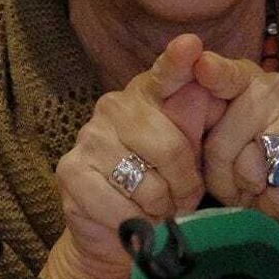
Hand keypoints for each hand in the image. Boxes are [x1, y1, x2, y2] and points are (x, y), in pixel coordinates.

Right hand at [46, 33, 212, 278]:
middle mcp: (115, 106)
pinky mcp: (70, 170)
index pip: (167, 75)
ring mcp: (89, 136)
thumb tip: (208, 94)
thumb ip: (198, 126)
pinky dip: (135, 223)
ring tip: (157, 209)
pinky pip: (121, 207)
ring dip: (161, 208)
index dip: (178, 62)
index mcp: (149, 94)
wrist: (116, 232)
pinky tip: (130, 220)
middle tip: (182, 198)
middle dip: (185, 185)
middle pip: (171, 147)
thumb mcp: (191, 156)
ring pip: (149, 184)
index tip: (191, 46)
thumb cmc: (162, 185)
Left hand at [194, 51, 278, 224]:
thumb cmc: (242, 163)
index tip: (203, 67)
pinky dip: (276, 205)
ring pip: (254, 170)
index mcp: (245, 81)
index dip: (215, 74)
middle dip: (220, 176)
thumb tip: (198, 74)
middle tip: (234, 182)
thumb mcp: (208, 141)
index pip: (228, 76)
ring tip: (259, 187)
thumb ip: (191, 117)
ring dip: (250, 192)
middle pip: (223, 144)